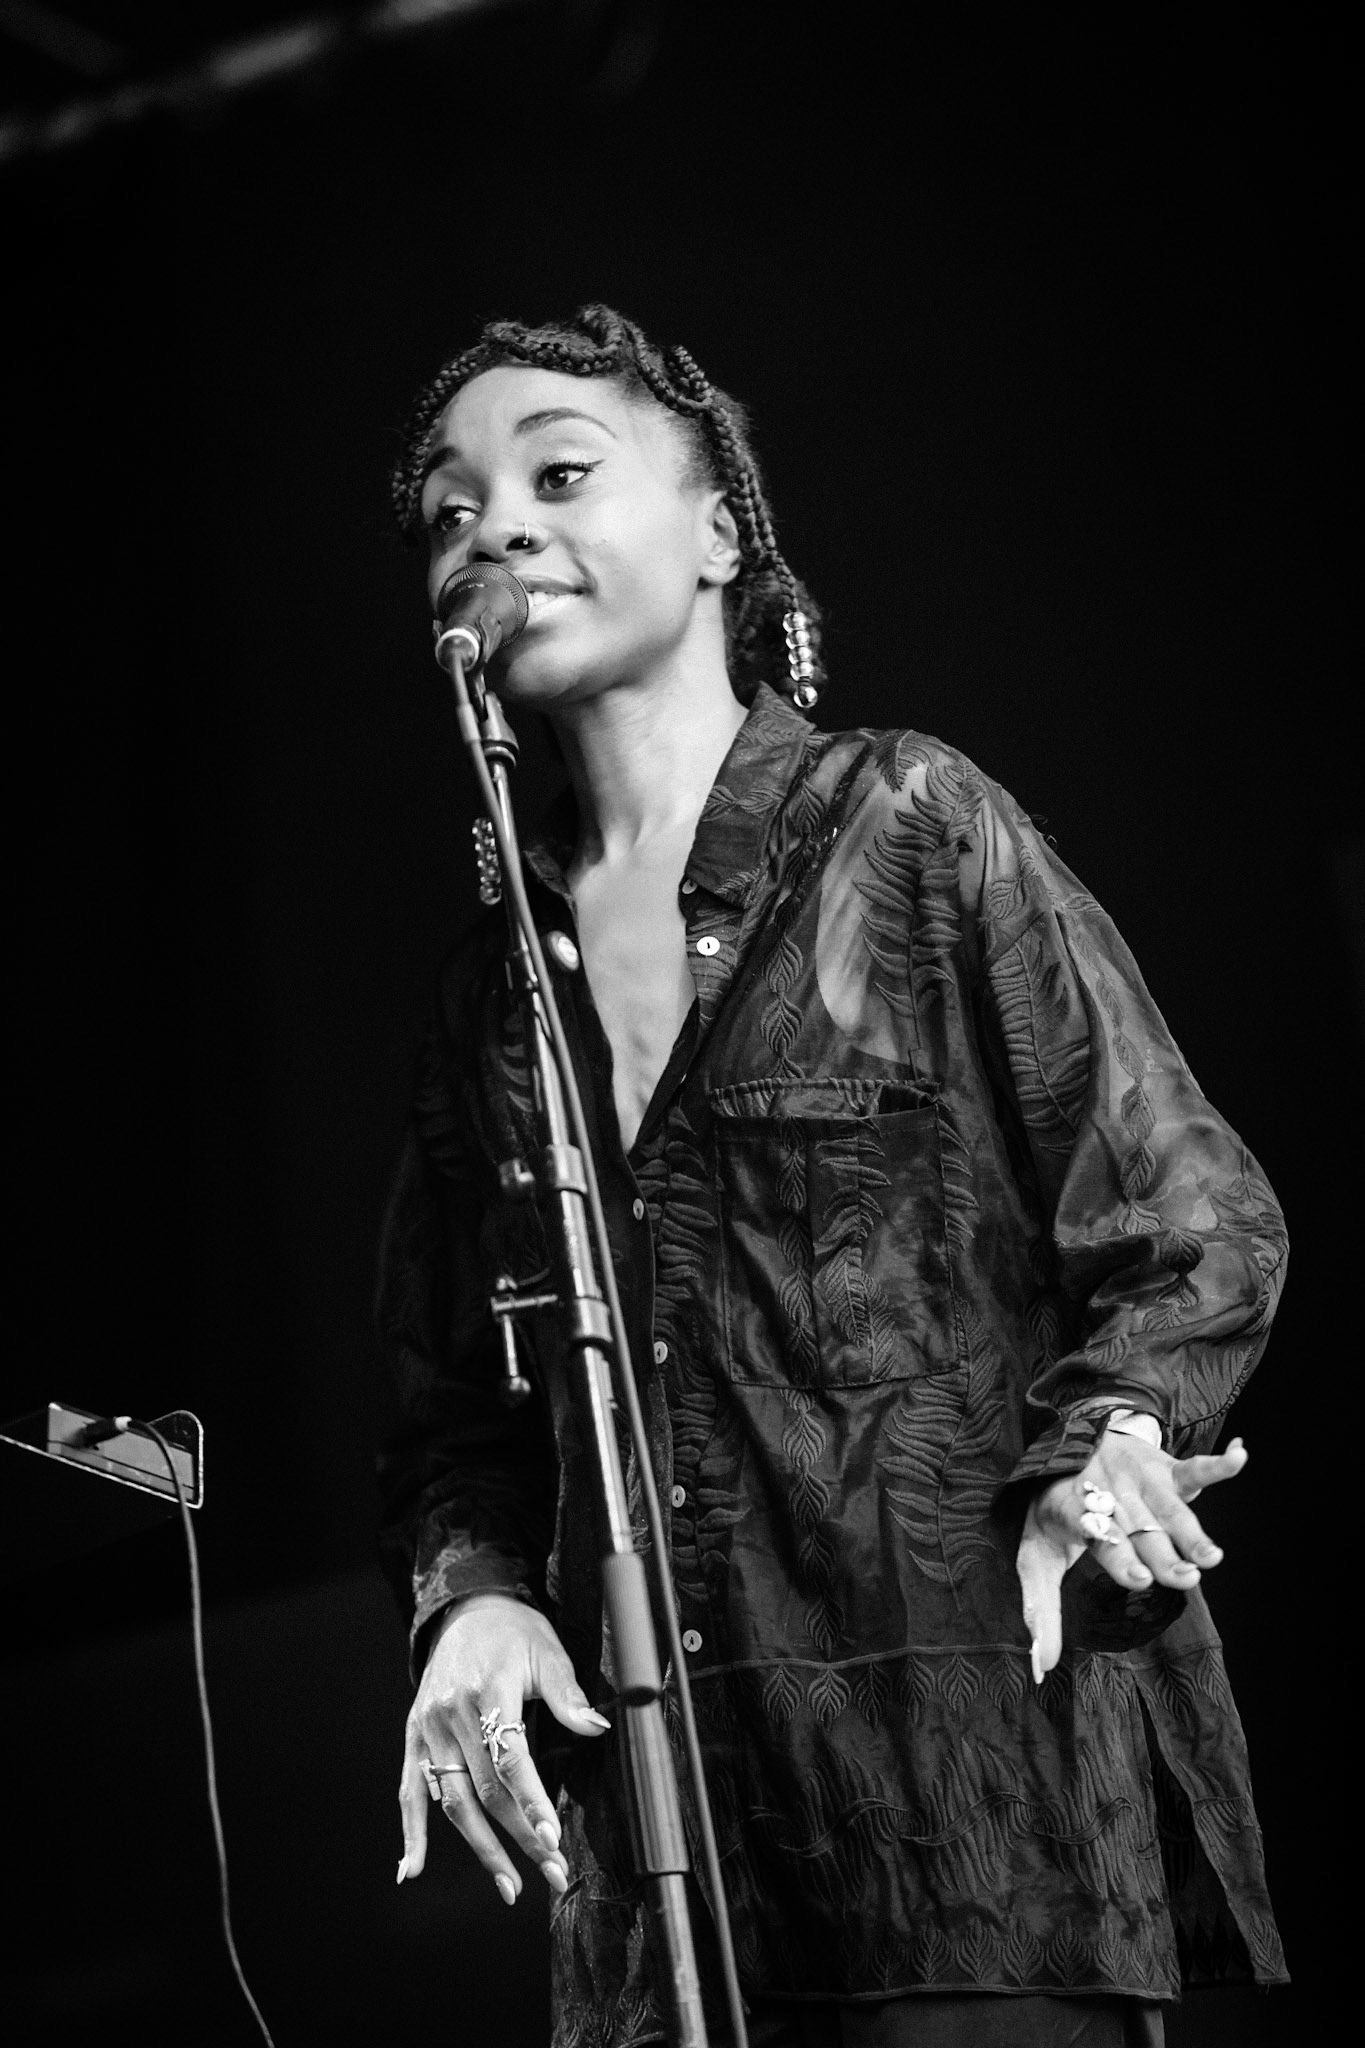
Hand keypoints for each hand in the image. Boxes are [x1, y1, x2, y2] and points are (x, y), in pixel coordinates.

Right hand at [396, 1591, 610, 1903]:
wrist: (468, 1607)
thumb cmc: (514, 1631)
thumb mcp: (548, 1651)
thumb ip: (569, 1694)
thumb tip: (598, 1727)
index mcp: (488, 1688)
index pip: (510, 1757)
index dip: (531, 1801)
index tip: (552, 1838)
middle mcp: (452, 1711)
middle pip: (486, 1788)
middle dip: (521, 1836)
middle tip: (552, 1873)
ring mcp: (429, 1727)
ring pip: (454, 1799)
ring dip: (482, 1848)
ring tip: (510, 1886)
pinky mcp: (414, 1736)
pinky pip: (410, 1789)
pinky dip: (411, 1832)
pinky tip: (412, 1870)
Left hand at [1016, 1421, 1248, 1680]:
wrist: (1068, 1448)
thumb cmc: (1058, 1515)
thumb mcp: (1038, 1556)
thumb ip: (1042, 1609)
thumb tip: (1041, 1667)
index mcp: (1072, 1510)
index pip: (1094, 1533)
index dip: (1116, 1553)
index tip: (1139, 1578)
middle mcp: (1109, 1493)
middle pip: (1137, 1528)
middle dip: (1160, 1554)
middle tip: (1183, 1579)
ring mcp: (1138, 1480)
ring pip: (1168, 1508)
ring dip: (1190, 1531)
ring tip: (1210, 1557)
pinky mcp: (1164, 1469)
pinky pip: (1192, 1468)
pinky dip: (1217, 1465)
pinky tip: (1239, 1457)